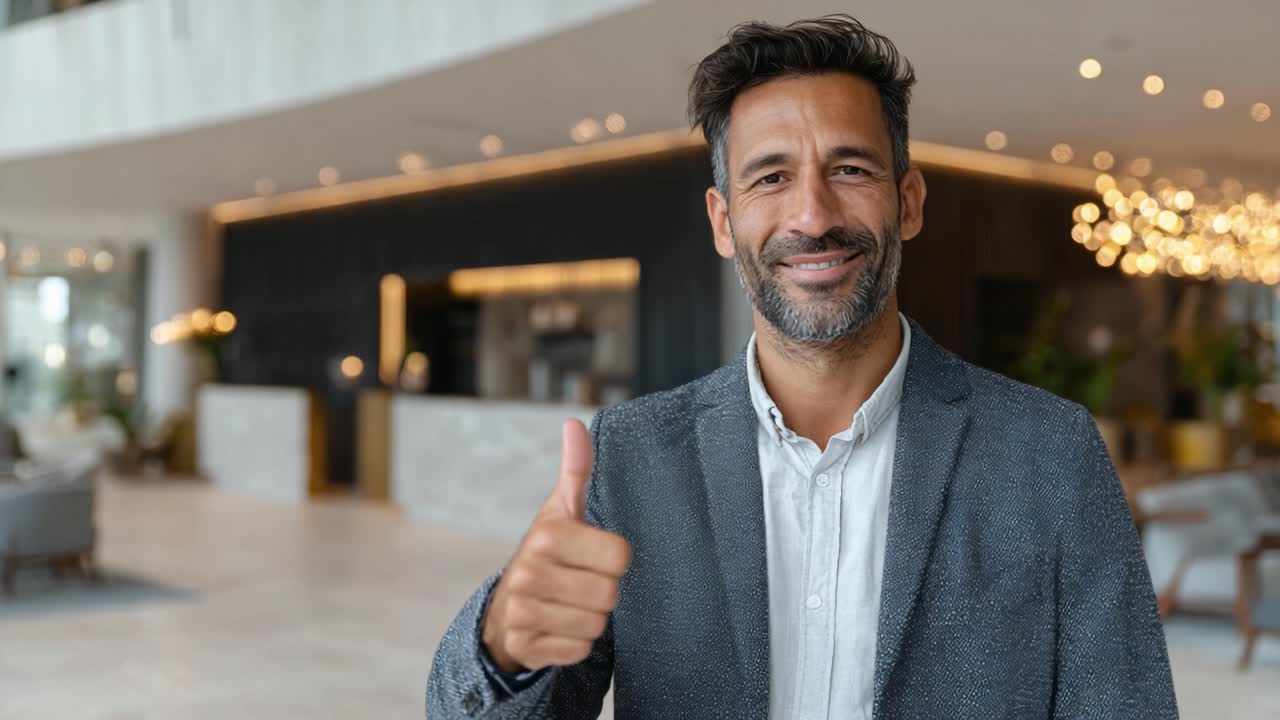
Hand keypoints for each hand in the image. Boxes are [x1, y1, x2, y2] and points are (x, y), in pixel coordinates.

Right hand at [481, 419, 631, 672]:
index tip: (591, 556)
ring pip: (596, 624)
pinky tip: (556, 626)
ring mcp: (523, 612)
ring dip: (589, 618)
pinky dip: (574, 643)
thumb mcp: (561, 510)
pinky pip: (579, 650)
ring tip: (566, 603)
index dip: (612, 559)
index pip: (620, 556)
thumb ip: (576, 469)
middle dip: (602, 592)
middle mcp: (529, 572)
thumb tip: (574, 423)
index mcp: (546, 535)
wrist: (505, 608)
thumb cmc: (547, 553)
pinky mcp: (524, 646)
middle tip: (579, 582)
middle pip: (610, 594)